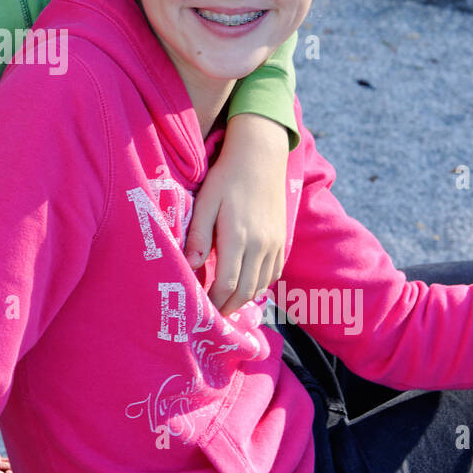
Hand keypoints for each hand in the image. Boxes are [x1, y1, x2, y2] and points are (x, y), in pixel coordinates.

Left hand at [187, 114, 288, 315]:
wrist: (260, 158)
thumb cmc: (225, 178)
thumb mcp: (205, 203)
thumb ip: (198, 235)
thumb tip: (190, 266)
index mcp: (238, 237)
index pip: (226, 284)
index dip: (214, 301)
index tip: (201, 308)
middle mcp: (260, 245)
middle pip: (245, 291)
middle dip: (228, 307)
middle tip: (213, 314)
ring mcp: (274, 244)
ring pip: (261, 285)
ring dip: (244, 299)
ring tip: (226, 303)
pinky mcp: (282, 240)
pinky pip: (273, 273)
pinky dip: (259, 285)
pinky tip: (245, 285)